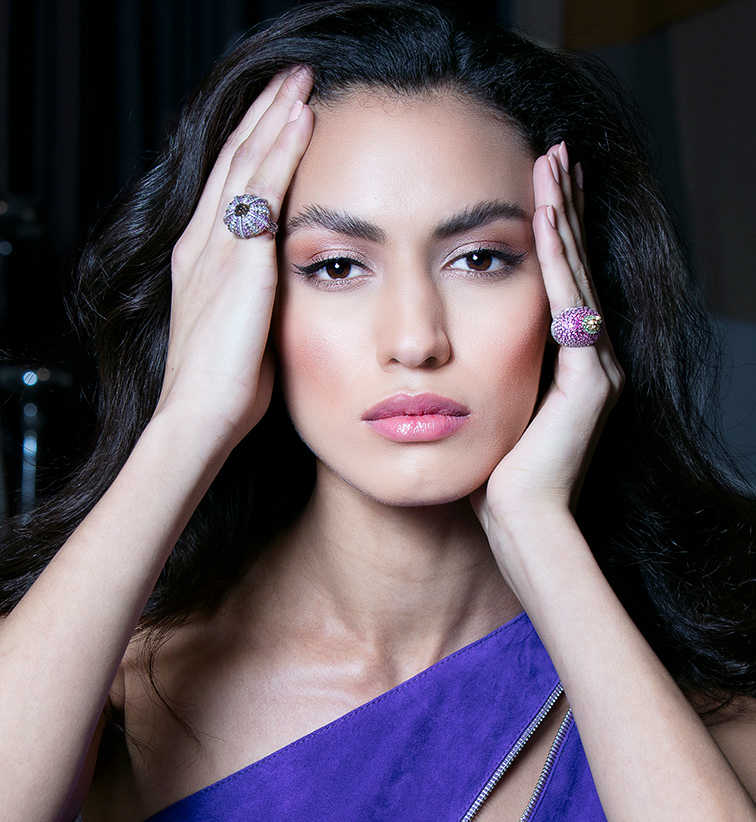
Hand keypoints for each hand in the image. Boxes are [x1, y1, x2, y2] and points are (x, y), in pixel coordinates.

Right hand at [155, 68, 314, 446]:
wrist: (201, 416)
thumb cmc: (225, 392)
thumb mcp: (243, 334)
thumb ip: (258, 302)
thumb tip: (284, 295)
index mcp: (200, 261)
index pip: (229, 186)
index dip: (253, 146)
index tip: (280, 115)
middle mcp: (201, 243)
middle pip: (234, 160)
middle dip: (263, 116)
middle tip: (292, 78)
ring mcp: (216, 247)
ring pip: (247, 162)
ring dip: (275, 117)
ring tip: (301, 81)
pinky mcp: (237, 259)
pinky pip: (262, 188)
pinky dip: (282, 149)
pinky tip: (303, 119)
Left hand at [473, 141, 623, 537]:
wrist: (521, 525)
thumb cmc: (495, 479)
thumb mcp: (490, 409)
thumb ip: (486, 372)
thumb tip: (448, 348)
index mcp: (573, 363)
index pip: (563, 280)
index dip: (553, 231)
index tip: (537, 182)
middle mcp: (594, 358)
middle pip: (576, 266)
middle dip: (565, 206)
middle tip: (553, 151)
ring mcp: (598, 367)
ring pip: (576, 276)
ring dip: (563, 217)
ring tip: (551, 164)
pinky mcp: (590, 380)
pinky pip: (569, 306)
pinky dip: (556, 261)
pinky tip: (543, 219)